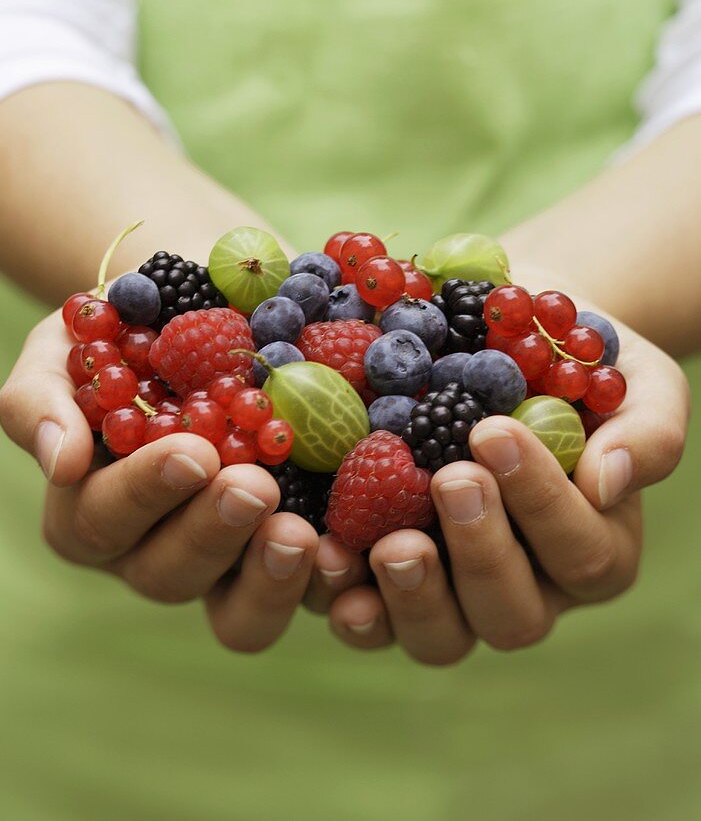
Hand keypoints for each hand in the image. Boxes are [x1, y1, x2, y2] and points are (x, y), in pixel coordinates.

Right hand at [0, 309, 319, 652]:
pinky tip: (350, 552)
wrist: (202, 311)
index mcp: (93, 508)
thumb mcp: (66, 347)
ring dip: (270, 581)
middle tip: (255, 486)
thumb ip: (41, 400)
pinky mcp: (288, 553)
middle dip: (213, 532)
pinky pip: (308, 595)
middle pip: (171, 574)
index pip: (104, 520)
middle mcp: (154, 549)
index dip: (146, 493)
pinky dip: (330, 585)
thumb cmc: (123, 332)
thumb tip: (59, 462)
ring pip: (238, 614)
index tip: (193, 452)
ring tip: (300, 534)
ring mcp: (226, 562)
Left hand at [314, 313, 689, 663]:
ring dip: (412, 596)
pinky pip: (366, 616)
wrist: (503, 334)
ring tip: (389, 541)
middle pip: (511, 614)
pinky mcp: (383, 578)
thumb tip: (610, 479)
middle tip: (451, 478)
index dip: (540, 501)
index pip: (580, 551)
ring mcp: (452, 592)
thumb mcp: (631, 375)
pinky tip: (324, 554)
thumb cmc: (576, 356)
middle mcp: (527, 584)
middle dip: (480, 551)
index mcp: (594, 545)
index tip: (495, 430)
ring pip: (441, 637)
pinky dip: (340, 594)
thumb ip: (647, 429)